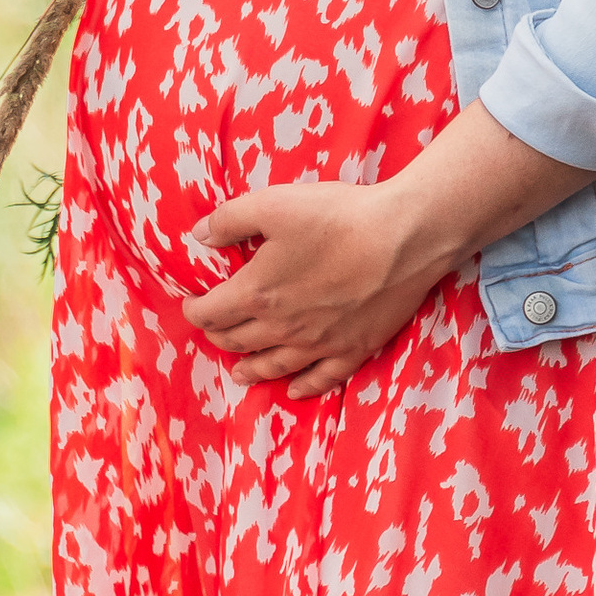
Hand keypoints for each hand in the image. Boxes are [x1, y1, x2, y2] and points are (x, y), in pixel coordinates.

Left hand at [183, 110, 595, 397]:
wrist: (403, 238)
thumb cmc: (337, 217)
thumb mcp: (272, 204)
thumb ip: (228, 220)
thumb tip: (197, 236)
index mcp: (256, 293)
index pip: (211, 312)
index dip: (195, 309)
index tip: (192, 304)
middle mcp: (282, 327)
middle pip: (239, 341)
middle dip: (220, 337)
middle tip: (214, 331)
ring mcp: (319, 343)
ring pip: (274, 366)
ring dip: (251, 369)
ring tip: (239, 373)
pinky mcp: (353, 349)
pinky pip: (321, 378)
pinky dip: (302, 387)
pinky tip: (294, 390)